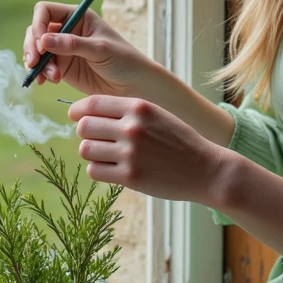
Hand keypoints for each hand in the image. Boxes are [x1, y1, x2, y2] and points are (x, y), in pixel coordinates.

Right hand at [23, 3, 151, 98]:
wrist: (133, 85)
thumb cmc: (123, 60)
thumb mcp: (100, 49)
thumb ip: (72, 45)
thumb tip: (43, 40)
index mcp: (78, 16)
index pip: (46, 11)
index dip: (38, 24)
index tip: (41, 44)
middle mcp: (67, 30)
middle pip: (36, 30)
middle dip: (32, 46)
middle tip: (35, 63)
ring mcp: (62, 49)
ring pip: (36, 50)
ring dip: (37, 63)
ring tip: (51, 78)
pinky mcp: (62, 67)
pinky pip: (42, 67)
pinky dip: (39, 74)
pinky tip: (45, 82)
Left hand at [69, 95, 227, 204]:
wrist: (206, 170)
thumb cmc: (179, 141)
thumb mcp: (157, 114)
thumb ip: (127, 111)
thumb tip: (89, 113)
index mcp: (138, 108)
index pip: (92, 104)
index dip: (78, 110)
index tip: (75, 116)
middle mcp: (132, 128)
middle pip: (84, 127)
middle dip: (85, 132)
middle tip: (96, 139)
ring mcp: (130, 154)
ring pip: (86, 149)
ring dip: (92, 152)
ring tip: (105, 155)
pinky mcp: (130, 177)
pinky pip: (95, 170)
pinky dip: (99, 169)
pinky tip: (112, 168)